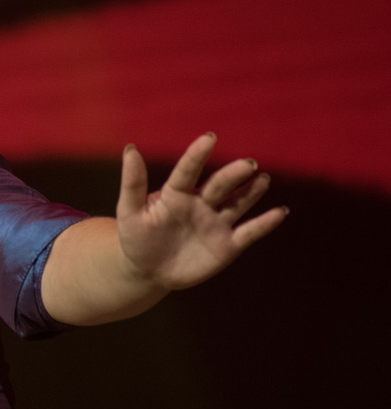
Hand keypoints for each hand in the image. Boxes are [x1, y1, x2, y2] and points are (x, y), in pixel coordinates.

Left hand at [116, 133, 286, 291]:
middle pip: (219, 185)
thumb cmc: (136, 237)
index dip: (197, 155)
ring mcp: (216, 223)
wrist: (148, 270)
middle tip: (247, 164)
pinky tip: (280, 212)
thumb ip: (132, 182)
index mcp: (176, 193)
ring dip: (251, 192)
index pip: (188, 171)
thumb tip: (131, 148)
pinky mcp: (228, 245)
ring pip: (238, 203)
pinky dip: (265, 223)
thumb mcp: (129, 212)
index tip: (209, 138)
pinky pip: (249, 232)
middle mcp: (200, 203)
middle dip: (232, 175)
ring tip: (263, 179)